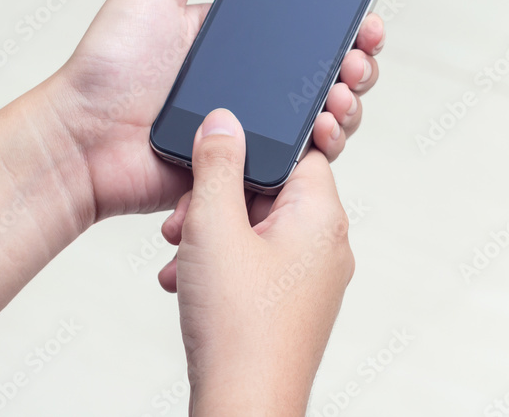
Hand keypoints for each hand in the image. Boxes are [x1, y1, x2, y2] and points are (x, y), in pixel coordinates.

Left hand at [44, 0, 385, 219]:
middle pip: (324, 73)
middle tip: (357, 58)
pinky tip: (324, 130)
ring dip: (346, 103)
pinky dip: (323, 146)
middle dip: (355, 63)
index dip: (342, 24)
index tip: (364, 19)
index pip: (303, 30)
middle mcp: (248, 83)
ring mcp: (249, 126)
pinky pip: (297, 160)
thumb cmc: (106, 64)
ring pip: (321, 117)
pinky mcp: (245, 167)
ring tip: (341, 93)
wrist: (81, 140)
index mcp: (233, 40)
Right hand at [170, 109, 353, 415]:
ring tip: (181, 255)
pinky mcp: (292, 304)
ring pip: (255, 229)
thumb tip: (225, 121)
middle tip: (184, 220)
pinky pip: (255, 263)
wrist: (243, 407)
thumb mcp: (214, 227)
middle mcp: (327, 244)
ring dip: (211, 234)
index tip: (212, 161)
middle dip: (217, 200)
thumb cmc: (239, 328)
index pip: (295, 151)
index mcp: (322, 216)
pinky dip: (219, 264)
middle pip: (269, 191)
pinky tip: (185, 280)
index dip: (246, 152)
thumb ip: (216, 165)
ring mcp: (311, 278)